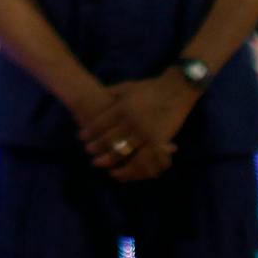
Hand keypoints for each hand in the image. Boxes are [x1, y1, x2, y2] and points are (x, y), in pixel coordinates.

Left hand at [79, 73, 195, 182]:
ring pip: (124, 153)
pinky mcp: (159, 142)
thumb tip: (95, 99)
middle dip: (96, 149)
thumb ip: (111, 94)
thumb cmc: (149, 87)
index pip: (100, 124)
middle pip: (109, 140)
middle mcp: (132, 122)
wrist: (176, 89)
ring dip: (111, 161)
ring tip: (103, 166)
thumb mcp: (127, 87)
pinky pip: (143, 159)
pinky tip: (123, 170)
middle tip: (89, 153)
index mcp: (122, 108)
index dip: (89, 133)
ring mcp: (146, 133)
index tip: (81, 138)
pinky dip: (132, 167)